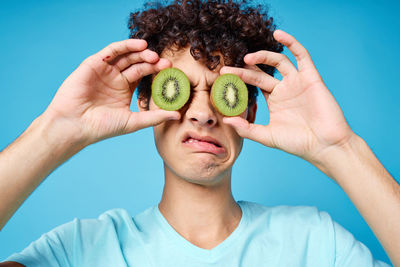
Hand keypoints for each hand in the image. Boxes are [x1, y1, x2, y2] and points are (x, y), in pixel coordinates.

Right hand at [43, 39, 179, 145]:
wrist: (75, 125)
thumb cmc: (102, 127)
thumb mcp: (133, 121)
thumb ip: (155, 117)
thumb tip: (178, 115)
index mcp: (124, 89)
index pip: (144, 75)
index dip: (156, 71)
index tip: (171, 71)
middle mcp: (115, 78)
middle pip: (137, 64)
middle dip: (152, 62)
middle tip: (166, 63)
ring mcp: (105, 70)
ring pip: (126, 55)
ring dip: (140, 52)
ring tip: (154, 54)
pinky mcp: (94, 64)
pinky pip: (112, 51)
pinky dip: (125, 46)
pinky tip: (140, 45)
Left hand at [220, 30, 355, 163]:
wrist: (325, 145)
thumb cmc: (298, 143)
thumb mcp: (267, 136)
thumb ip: (246, 128)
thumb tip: (226, 120)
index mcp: (274, 100)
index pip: (254, 84)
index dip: (239, 79)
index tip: (223, 77)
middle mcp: (284, 89)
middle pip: (261, 73)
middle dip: (244, 70)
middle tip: (226, 69)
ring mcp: (297, 82)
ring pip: (278, 61)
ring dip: (263, 56)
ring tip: (247, 58)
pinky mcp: (311, 77)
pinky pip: (302, 55)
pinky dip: (292, 43)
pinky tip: (278, 34)